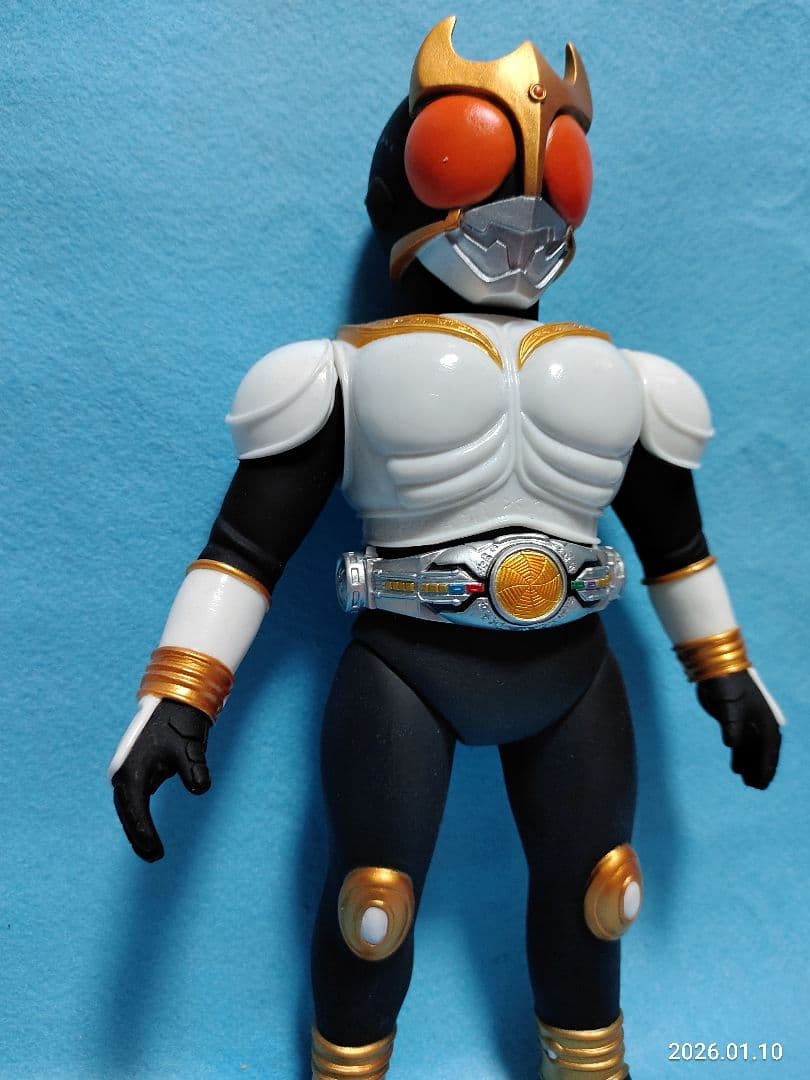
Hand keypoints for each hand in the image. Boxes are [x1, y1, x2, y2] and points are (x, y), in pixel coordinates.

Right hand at [111, 699, 212, 860]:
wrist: (173, 701)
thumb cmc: (181, 724)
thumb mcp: (190, 748)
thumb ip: (194, 769)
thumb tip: (201, 788)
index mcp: (132, 771)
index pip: (137, 811)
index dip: (145, 834)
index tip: (157, 852)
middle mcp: (123, 774)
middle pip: (128, 813)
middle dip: (138, 836)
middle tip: (155, 857)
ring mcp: (127, 772)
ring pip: (128, 808)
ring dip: (137, 829)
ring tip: (150, 852)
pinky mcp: (134, 770)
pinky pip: (133, 801)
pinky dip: (139, 816)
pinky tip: (147, 832)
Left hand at [697, 670, 782, 789]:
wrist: (716, 668)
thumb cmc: (727, 685)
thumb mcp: (730, 705)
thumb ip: (732, 725)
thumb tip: (732, 744)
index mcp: (765, 722)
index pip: (769, 751)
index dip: (766, 769)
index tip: (762, 785)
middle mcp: (760, 724)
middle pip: (762, 753)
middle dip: (760, 770)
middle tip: (755, 787)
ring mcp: (748, 722)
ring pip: (751, 750)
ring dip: (750, 765)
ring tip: (746, 782)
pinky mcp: (734, 721)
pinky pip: (741, 744)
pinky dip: (740, 756)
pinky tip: (736, 769)